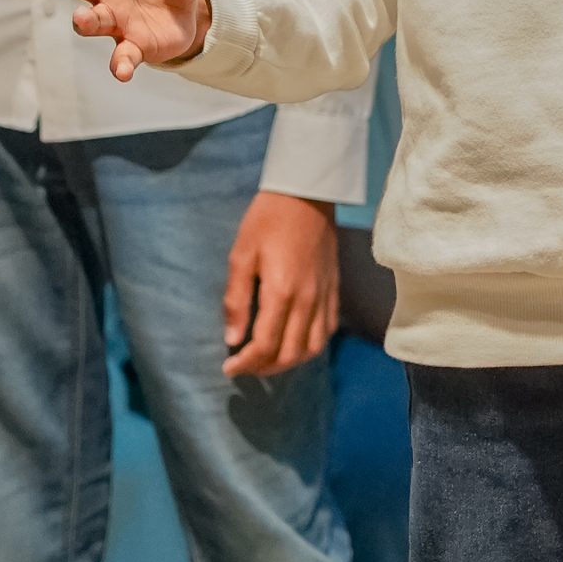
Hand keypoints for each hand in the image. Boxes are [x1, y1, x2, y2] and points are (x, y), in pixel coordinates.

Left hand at [223, 193, 338, 376]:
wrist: (306, 193)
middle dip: (264, 368)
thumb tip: (232, 339)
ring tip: (268, 360)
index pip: (265, 344)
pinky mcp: (334, 288)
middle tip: (244, 366)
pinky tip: (295, 342)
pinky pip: (328, 328)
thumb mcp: (241, 255)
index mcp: (281, 291)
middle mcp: (307, 299)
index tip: (228, 367)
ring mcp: (324, 294)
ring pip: (313, 347)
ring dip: (289, 362)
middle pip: (290, 353)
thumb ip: (236, 300)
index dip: (245, 363)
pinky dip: (311, 345)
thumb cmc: (267, 219)